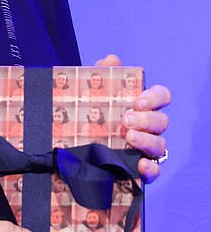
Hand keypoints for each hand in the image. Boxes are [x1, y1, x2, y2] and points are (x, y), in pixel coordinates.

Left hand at [95, 54, 169, 182]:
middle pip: (161, 121)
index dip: (154, 97)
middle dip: (146, 120)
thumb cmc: (87, 114)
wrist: (71, 146)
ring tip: (129, 137)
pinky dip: (151, 169)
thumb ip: (100, 74)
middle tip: (126, 119)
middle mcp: (147, 127)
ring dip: (147, 141)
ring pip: (160, 144)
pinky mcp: (139, 170)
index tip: (137, 101)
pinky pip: (154, 171)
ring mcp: (145, 149)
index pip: (160, 96)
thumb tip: (111, 60)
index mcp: (140, 106)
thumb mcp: (89, 93)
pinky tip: (140, 165)